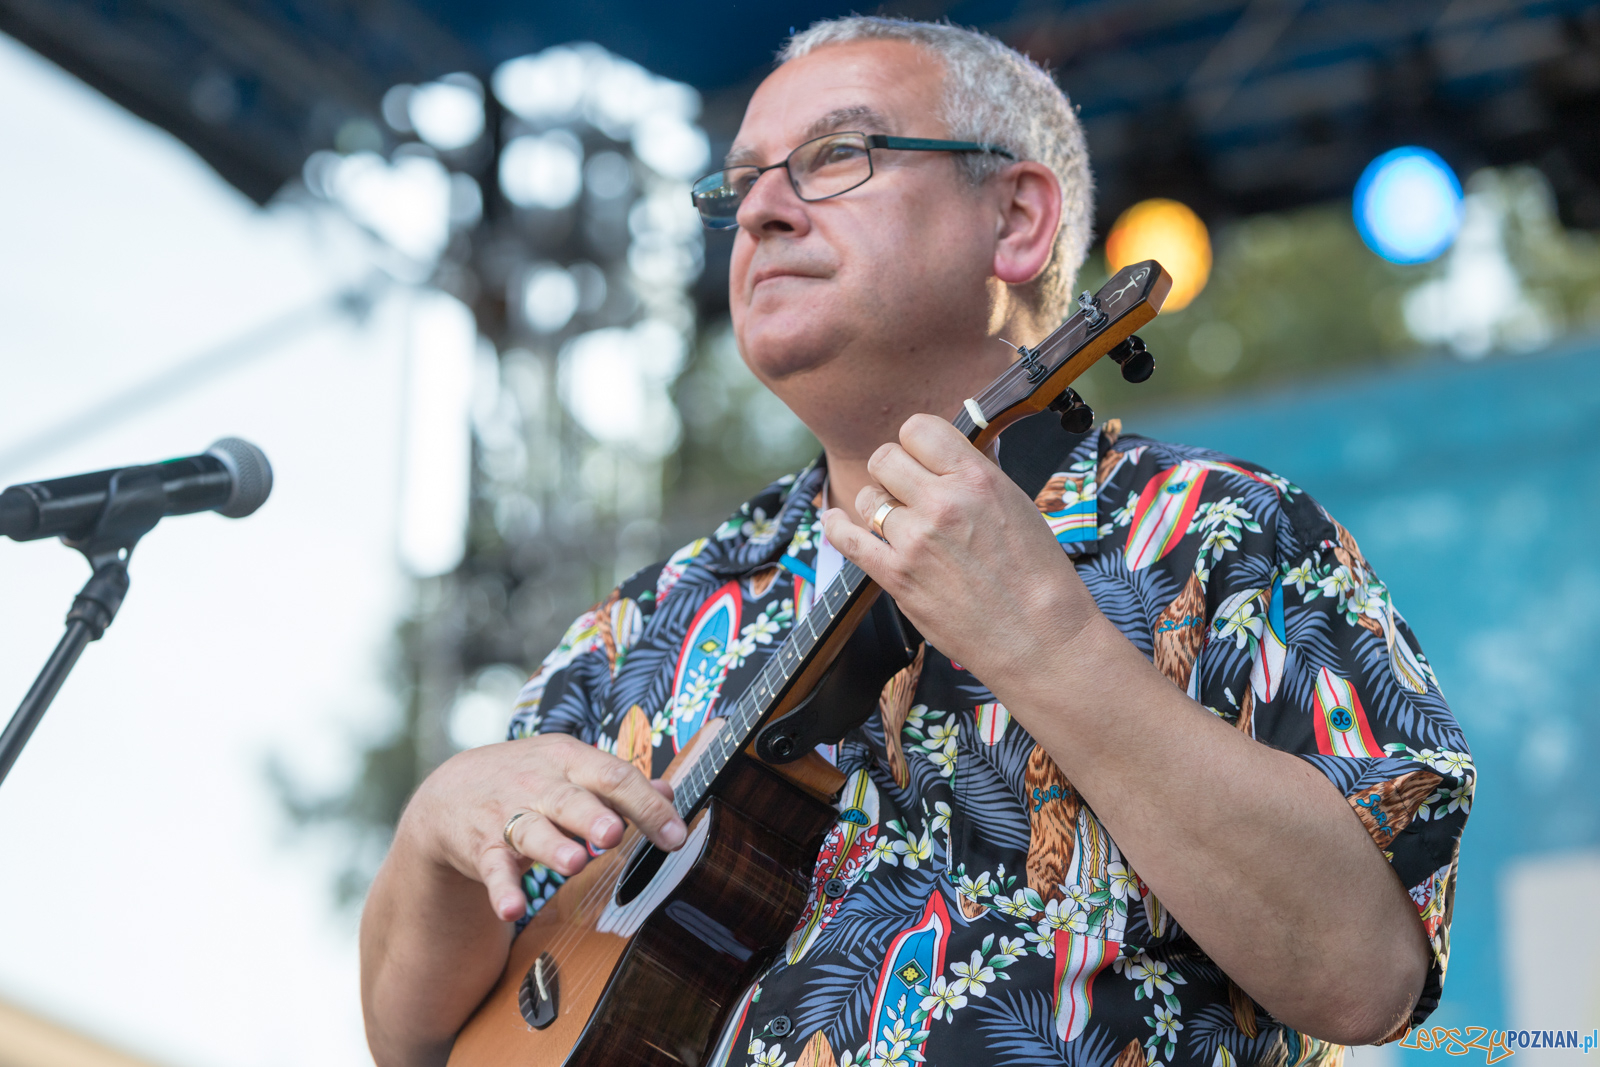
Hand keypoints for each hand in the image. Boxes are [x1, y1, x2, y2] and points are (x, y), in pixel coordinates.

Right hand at [401, 733, 685, 922]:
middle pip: (571, 799)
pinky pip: (494, 871)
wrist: (453, 791)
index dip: (646, 806)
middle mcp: (539, 784)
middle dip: (594, 816)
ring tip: (575, 863)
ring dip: (554, 847)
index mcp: (570, 760)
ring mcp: (508, 815)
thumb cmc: (531, 780)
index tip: (675, 837)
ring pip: (533, 831)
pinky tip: (512, 909)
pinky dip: (502, 891)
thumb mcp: (572, 769)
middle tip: (614, 833)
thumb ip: (618, 784)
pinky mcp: (482, 849)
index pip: (614, 777)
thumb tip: (669, 792)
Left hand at [820, 414, 1101, 685]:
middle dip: (892, 470)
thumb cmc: (1037, 574)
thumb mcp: (1016, 504)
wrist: (1039, 637)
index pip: (919, 428)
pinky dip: (836, 526)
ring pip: (867, 498)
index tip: (920, 456)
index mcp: (976, 478)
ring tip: (896, 520)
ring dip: (877, 504)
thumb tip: (946, 454)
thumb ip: (974, 476)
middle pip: (884, 458)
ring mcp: (915, 541)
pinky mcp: (897, 577)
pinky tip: (834, 520)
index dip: (916, 441)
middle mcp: (942, 504)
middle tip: (905, 488)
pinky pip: (847, 540)